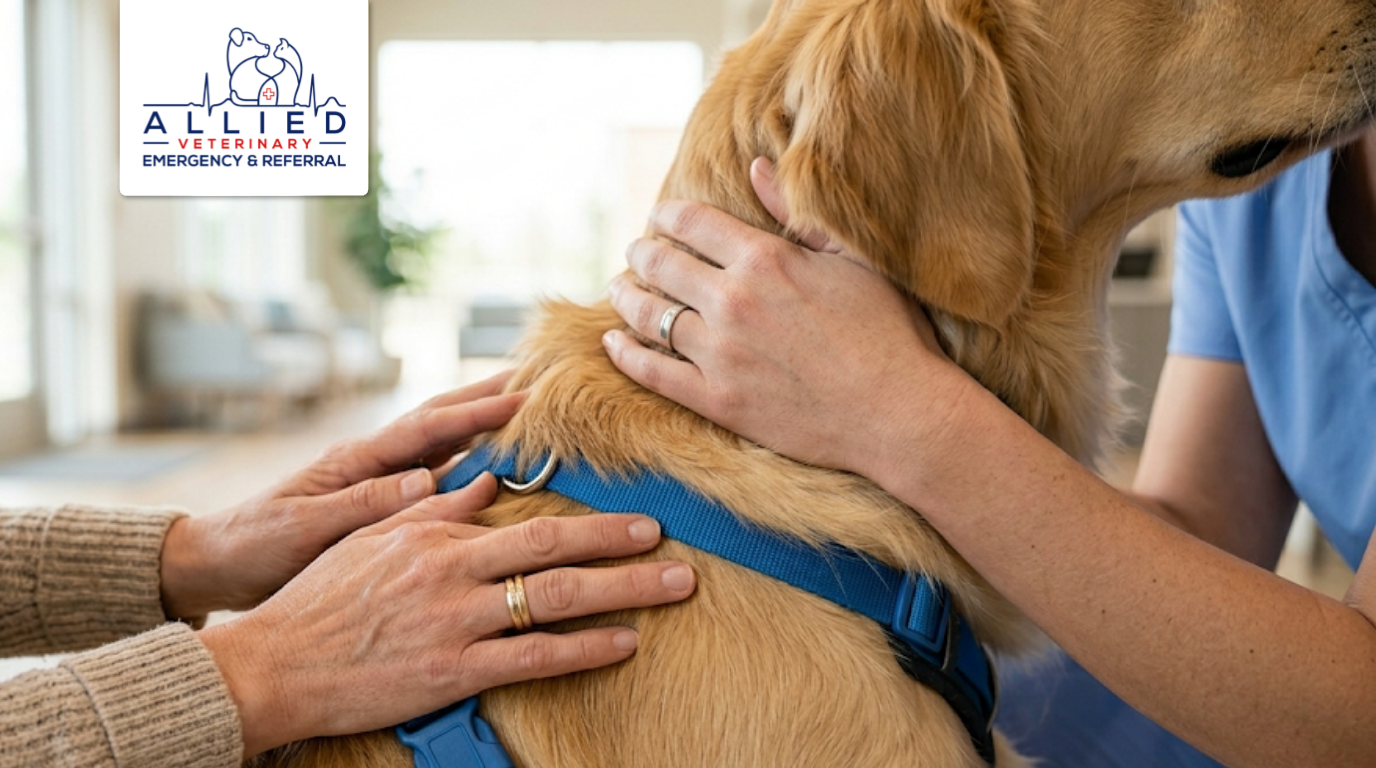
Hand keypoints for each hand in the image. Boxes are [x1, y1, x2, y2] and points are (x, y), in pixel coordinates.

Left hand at [160, 372, 525, 618]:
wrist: (216, 562)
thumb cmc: (255, 546)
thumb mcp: (305, 528)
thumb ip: (364, 504)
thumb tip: (425, 478)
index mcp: (355, 460)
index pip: (426, 428)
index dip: (476, 413)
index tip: (522, 399)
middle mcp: (369, 459)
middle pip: (438, 418)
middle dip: (486, 397)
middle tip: (537, 379)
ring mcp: (373, 475)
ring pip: (438, 440)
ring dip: (480, 419)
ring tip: (524, 405)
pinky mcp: (375, 497)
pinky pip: (430, 470)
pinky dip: (464, 456)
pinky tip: (490, 459)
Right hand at [200, 480, 696, 756]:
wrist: (271, 665)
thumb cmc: (318, 602)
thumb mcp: (372, 540)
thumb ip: (433, 511)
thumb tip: (483, 480)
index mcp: (436, 537)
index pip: (529, 523)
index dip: (590, 521)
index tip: (634, 520)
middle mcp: (453, 572)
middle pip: (556, 551)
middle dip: (623, 547)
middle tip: (674, 545)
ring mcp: (455, 622)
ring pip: (555, 600)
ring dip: (623, 592)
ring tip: (673, 586)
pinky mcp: (451, 672)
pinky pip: (533, 659)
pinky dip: (584, 648)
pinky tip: (624, 643)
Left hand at [603, 158, 963, 474]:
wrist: (899, 412)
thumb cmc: (888, 331)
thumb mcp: (851, 259)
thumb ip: (796, 213)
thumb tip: (757, 167)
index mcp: (765, 258)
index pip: (692, 223)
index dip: (667, 215)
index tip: (660, 216)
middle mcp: (733, 301)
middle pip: (661, 265)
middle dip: (642, 253)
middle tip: (636, 251)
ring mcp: (720, 353)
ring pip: (649, 316)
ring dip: (628, 297)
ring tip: (620, 290)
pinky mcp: (718, 401)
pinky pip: (652, 372)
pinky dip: (625, 353)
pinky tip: (612, 341)